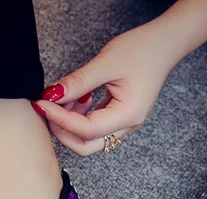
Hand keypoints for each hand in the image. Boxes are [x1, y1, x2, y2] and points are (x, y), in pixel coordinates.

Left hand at [32, 21, 177, 155]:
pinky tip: (79, 98)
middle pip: (86, 145)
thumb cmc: (142, 50)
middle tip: (48, 109)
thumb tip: (52, 95)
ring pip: (89, 139)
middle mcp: (127, 125)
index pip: (85, 129)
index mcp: (127, 115)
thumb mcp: (106, 63)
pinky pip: (94, 127)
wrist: (164, 45)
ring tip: (66, 97)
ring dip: (71, 123)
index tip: (42, 105)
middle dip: (63, 130)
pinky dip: (80, 117)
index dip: (60, 119)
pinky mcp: (119, 117)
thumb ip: (78, 82)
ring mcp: (123, 124)